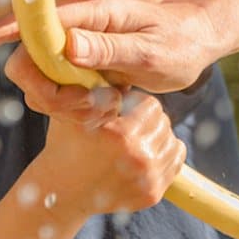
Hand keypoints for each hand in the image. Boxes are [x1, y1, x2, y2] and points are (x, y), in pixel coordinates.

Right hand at [0, 0, 217, 91]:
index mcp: (95, 14)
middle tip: (94, 105)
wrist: (196, 40)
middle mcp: (82, 26)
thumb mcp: (151, 51)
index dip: (2, 29)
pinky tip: (109, 109)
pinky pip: (64, 89)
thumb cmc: (179, 43)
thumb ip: (111, 47)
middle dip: (49, 88)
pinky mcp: (87, 65)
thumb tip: (66, 44)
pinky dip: (78, 107)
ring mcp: (83, 46)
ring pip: (47, 78)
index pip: (39, 19)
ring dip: (68, 103)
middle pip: (33, 56)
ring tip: (111, 106)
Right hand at [4, 46, 186, 213]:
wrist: (64, 193)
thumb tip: (76, 44)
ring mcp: (147, 178)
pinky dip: (162, 156)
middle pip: (161, 122)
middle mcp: (137, 158)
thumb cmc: (67, 143)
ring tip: (129, 142)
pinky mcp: (153, 194)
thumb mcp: (71, 110)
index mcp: (119, 134)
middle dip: (143, 120)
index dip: (132, 105)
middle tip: (123, 126)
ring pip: (169, 139)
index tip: (117, 109)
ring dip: (153, 136)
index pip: (148, 105)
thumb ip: (79, 80)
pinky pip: (174, 160)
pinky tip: (138, 157)